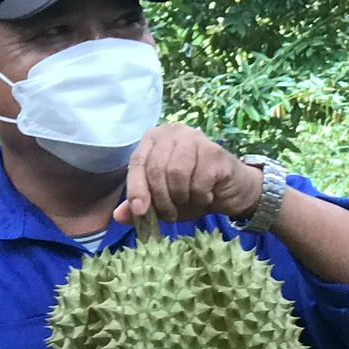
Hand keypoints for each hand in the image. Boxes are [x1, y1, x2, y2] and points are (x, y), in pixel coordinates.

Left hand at [113, 125, 263, 226]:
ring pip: (177, 173)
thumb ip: (139, 206)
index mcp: (153, 139)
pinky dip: (201, 196)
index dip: (137, 188)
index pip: (137, 162)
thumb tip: (118, 216)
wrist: (230, 190)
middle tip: (169, 215)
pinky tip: (206, 196)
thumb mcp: (163, 201)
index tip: (140, 211)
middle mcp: (173, 132)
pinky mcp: (215, 151)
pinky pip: (199, 180)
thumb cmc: (192, 191)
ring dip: (181, 197)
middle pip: (156, 169)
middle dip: (161, 199)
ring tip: (188, 203)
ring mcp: (195, 138)